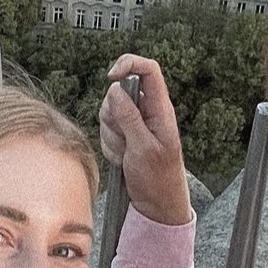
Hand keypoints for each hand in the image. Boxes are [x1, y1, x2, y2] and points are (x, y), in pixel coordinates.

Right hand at [98, 55, 191, 226]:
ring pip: (108, 113)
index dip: (129, 64)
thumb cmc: (158, 178)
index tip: (112, 77)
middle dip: (113, 116)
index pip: (148, 69)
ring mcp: (135, 123)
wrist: (157, 203)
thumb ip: (129, 117)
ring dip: (111, 135)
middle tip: (125, 139)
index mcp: (160, 108)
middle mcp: (147, 111)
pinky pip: (106, 130)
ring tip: (126, 153)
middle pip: (118, 93)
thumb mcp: (143, 148)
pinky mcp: (125, 135)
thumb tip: (115, 89)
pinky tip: (123, 159)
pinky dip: (110, 145)